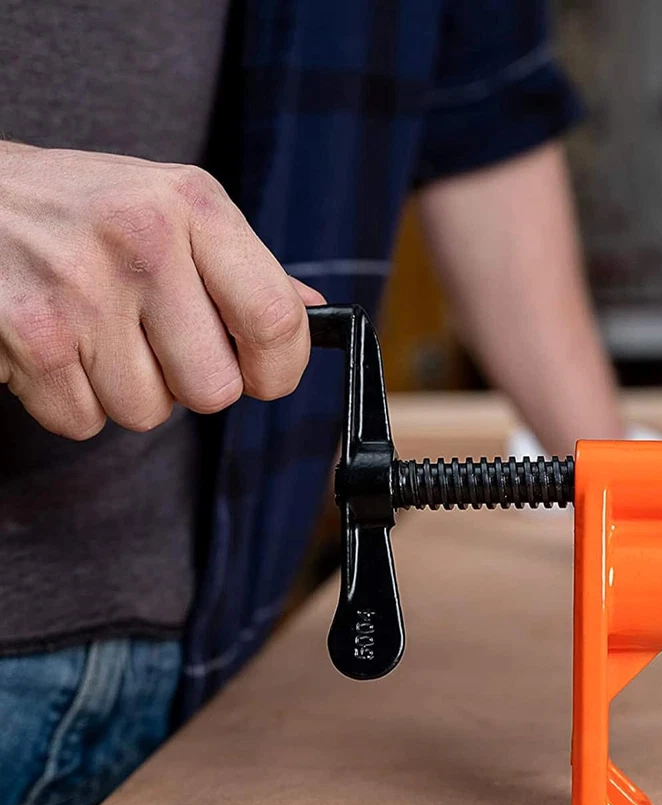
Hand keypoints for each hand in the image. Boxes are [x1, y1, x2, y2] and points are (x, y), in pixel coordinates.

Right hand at [0, 141, 323, 438]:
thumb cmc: (81, 209)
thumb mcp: (169, 205)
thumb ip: (242, 264)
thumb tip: (313, 311)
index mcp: (192, 205)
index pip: (276, 319)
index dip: (278, 369)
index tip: (262, 375)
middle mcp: (141, 241)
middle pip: (214, 390)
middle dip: (190, 384)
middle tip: (157, 343)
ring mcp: (80, 290)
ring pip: (147, 414)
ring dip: (126, 390)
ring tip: (96, 332)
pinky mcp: (28, 335)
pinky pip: (83, 421)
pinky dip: (71, 399)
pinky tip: (56, 344)